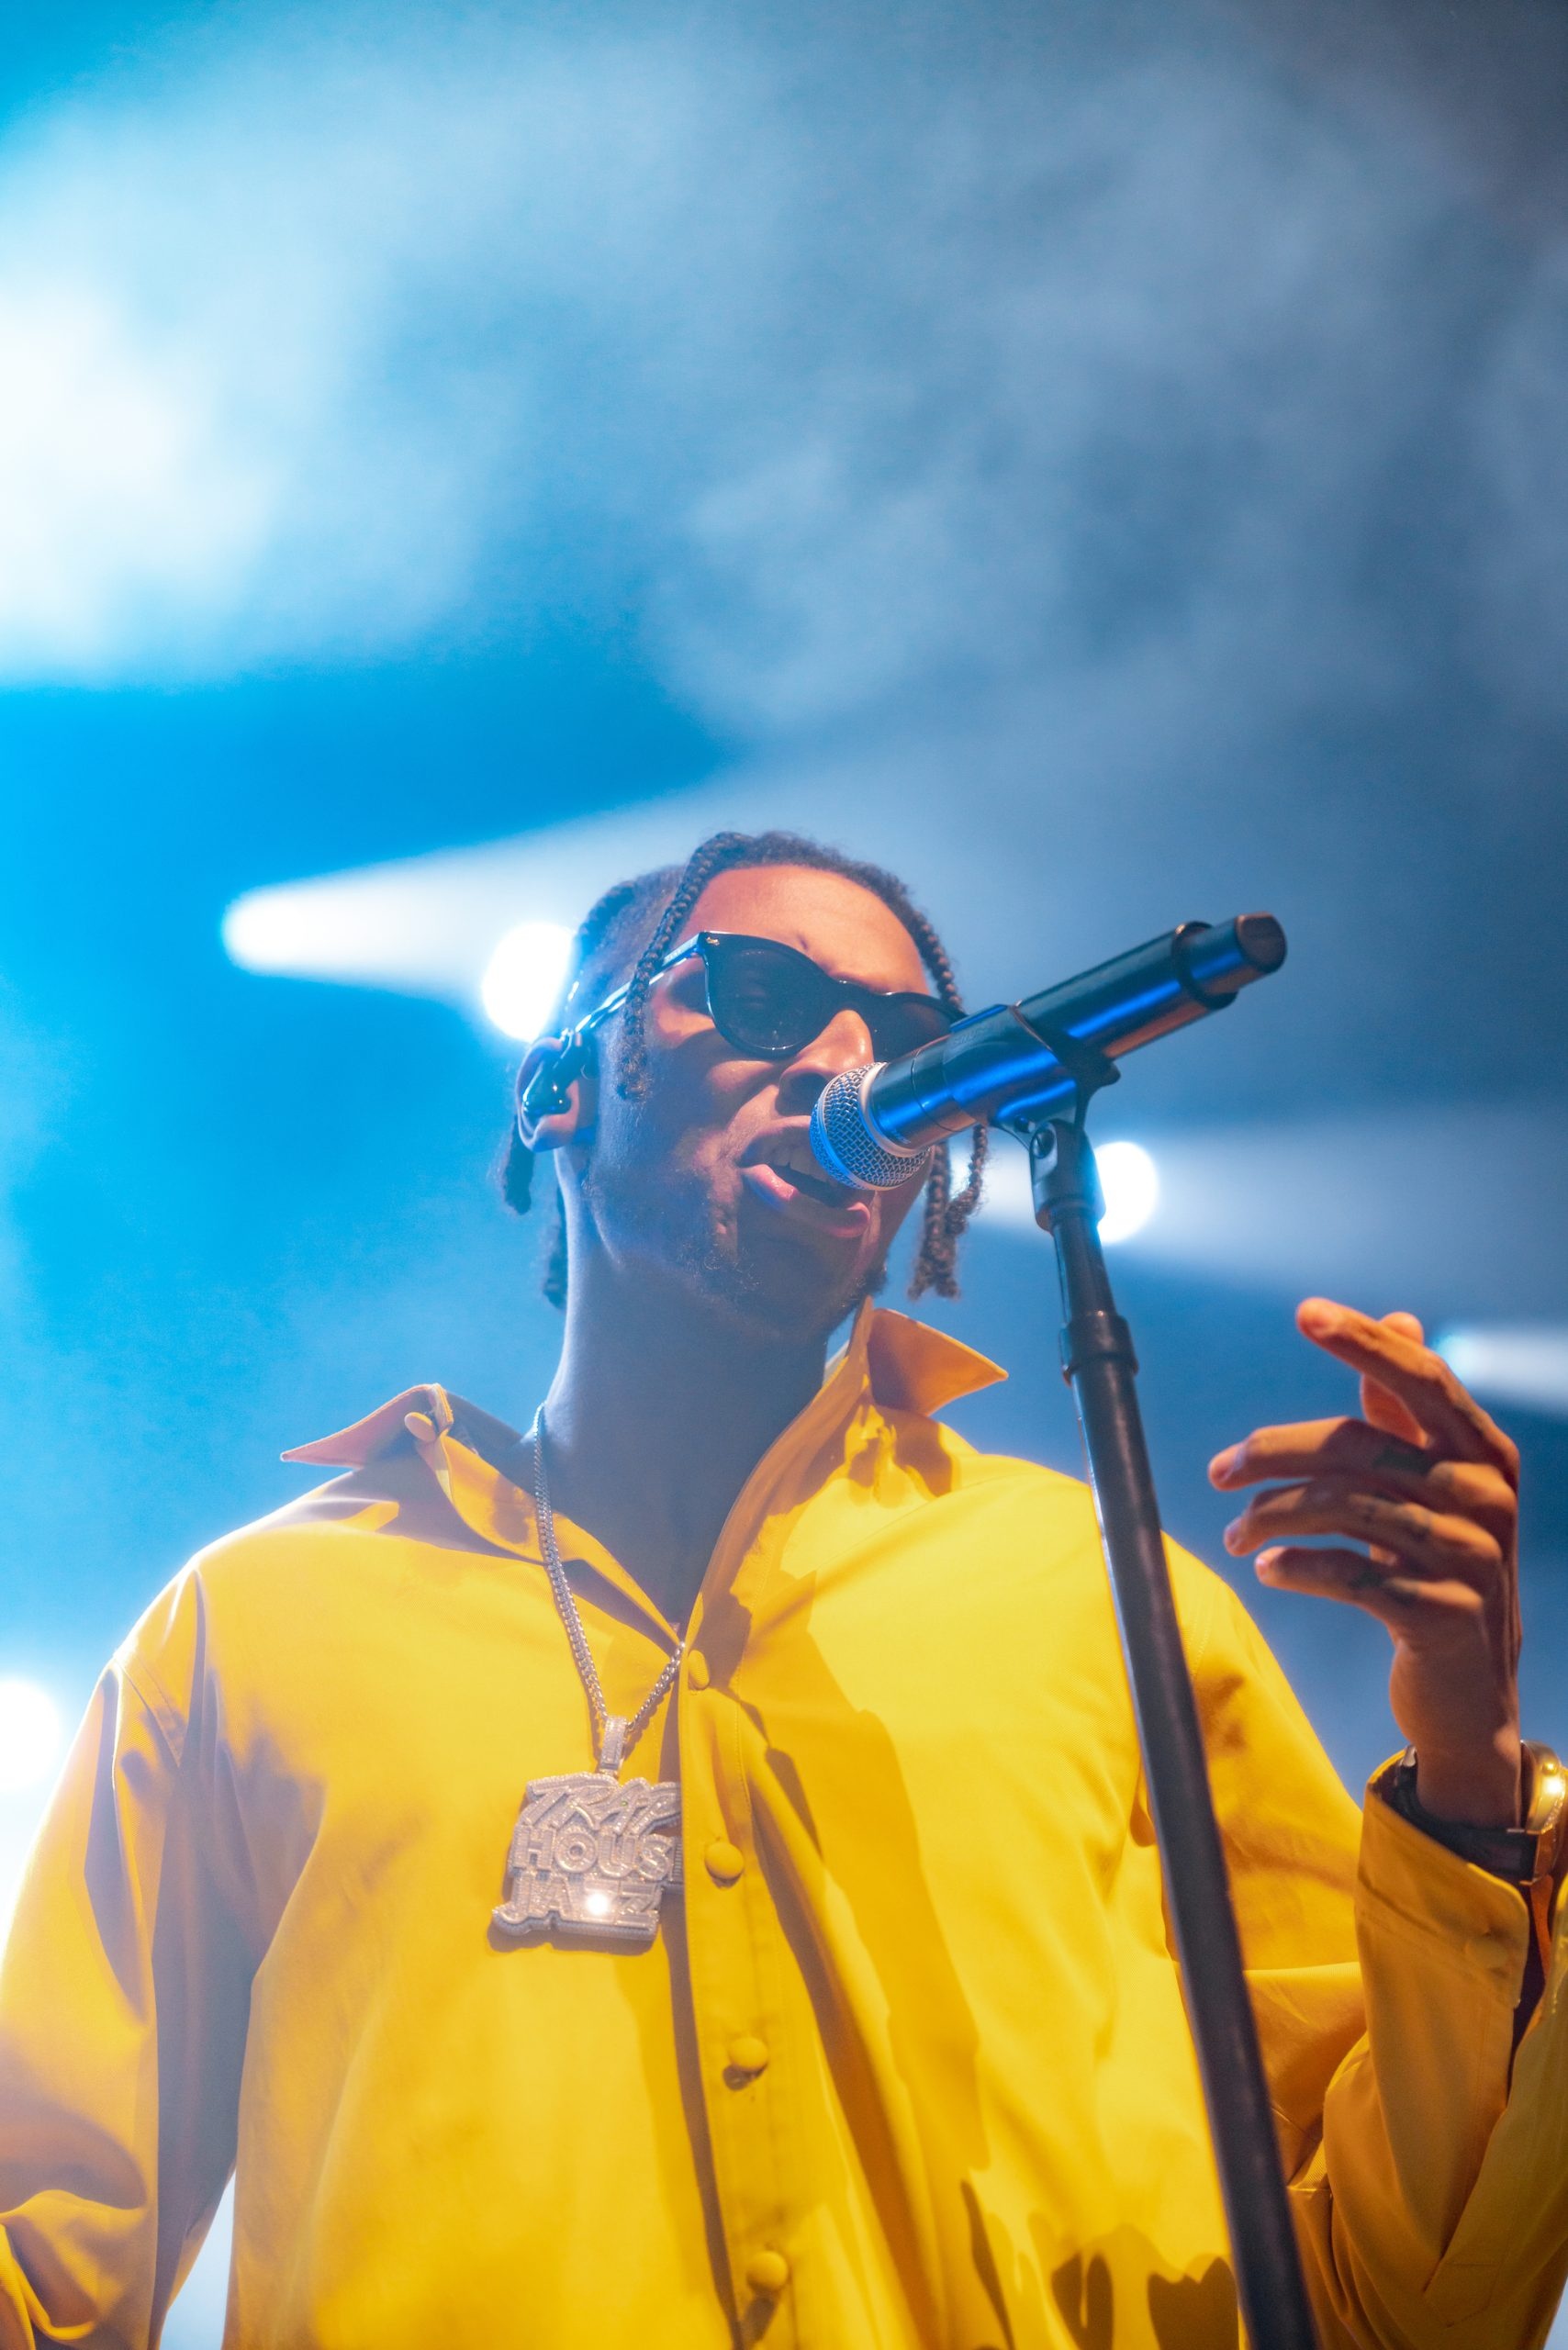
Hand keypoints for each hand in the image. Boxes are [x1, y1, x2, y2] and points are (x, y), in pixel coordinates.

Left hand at [1209, 1298, 1521, 1828]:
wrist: (1471, 1693)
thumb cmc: (1440, 1570)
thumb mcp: (1432, 1487)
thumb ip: (1409, 1412)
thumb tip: (1401, 1316)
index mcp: (1485, 1454)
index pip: (1424, 1378)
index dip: (1365, 1342)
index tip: (1305, 1312)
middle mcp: (1486, 1497)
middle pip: (1361, 1445)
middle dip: (1275, 1452)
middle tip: (1220, 1471)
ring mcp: (1471, 1557)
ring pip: (1345, 1508)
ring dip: (1271, 1517)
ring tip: (1234, 1535)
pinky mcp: (1442, 1613)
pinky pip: (1350, 1574)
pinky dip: (1296, 1566)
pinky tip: (1267, 1567)